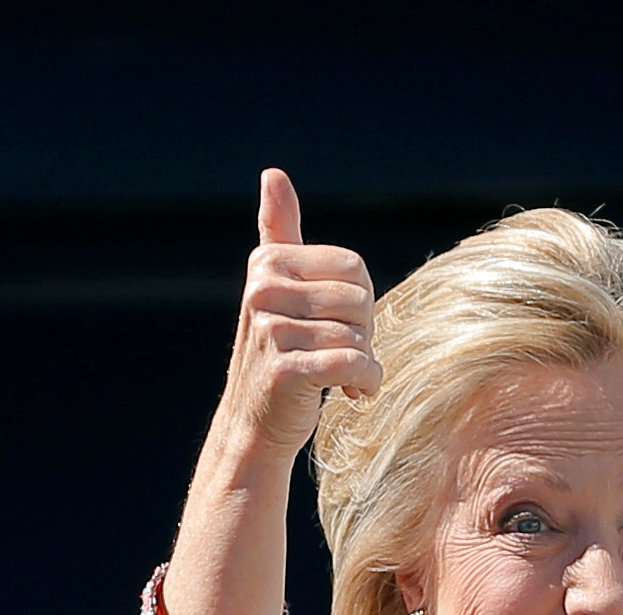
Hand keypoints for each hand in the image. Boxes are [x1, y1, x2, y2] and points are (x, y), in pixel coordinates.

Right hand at [163, 170, 380, 614]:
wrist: (255, 432)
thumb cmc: (280, 360)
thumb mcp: (280, 291)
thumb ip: (278, 232)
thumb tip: (273, 175)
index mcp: (268, 263)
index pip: (353, 268)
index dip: (359, 305)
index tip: (336, 329)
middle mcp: (263, 290)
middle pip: (361, 300)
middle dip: (365, 336)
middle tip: (341, 361)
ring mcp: (269, 330)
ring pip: (360, 336)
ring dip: (365, 366)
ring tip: (341, 382)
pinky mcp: (282, 369)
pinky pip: (354, 364)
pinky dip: (366, 385)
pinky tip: (354, 397)